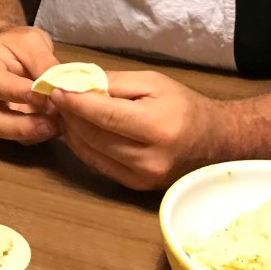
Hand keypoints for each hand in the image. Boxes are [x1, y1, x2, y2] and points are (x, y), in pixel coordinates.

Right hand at [0, 26, 61, 143]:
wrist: (11, 53)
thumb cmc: (17, 44)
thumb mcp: (31, 42)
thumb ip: (42, 61)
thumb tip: (57, 85)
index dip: (16, 92)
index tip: (42, 95)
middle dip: (23, 125)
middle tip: (50, 122)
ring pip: (6, 133)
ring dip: (32, 133)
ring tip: (57, 126)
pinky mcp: (8, 125)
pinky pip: (20, 137)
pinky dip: (38, 135)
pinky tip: (57, 127)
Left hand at [51, 70, 220, 189]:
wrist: (216, 141)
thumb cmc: (184, 105)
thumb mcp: (153, 82)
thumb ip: (115, 83)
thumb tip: (78, 84)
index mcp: (157, 127)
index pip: (105, 115)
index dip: (76, 103)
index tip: (55, 90)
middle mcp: (149, 157)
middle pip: (94, 136)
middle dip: (70, 116)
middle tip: (55, 100)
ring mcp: (143, 177)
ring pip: (92, 152)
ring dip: (72, 132)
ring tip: (63, 113)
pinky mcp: (137, 187)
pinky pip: (100, 165)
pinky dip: (83, 147)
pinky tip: (76, 132)